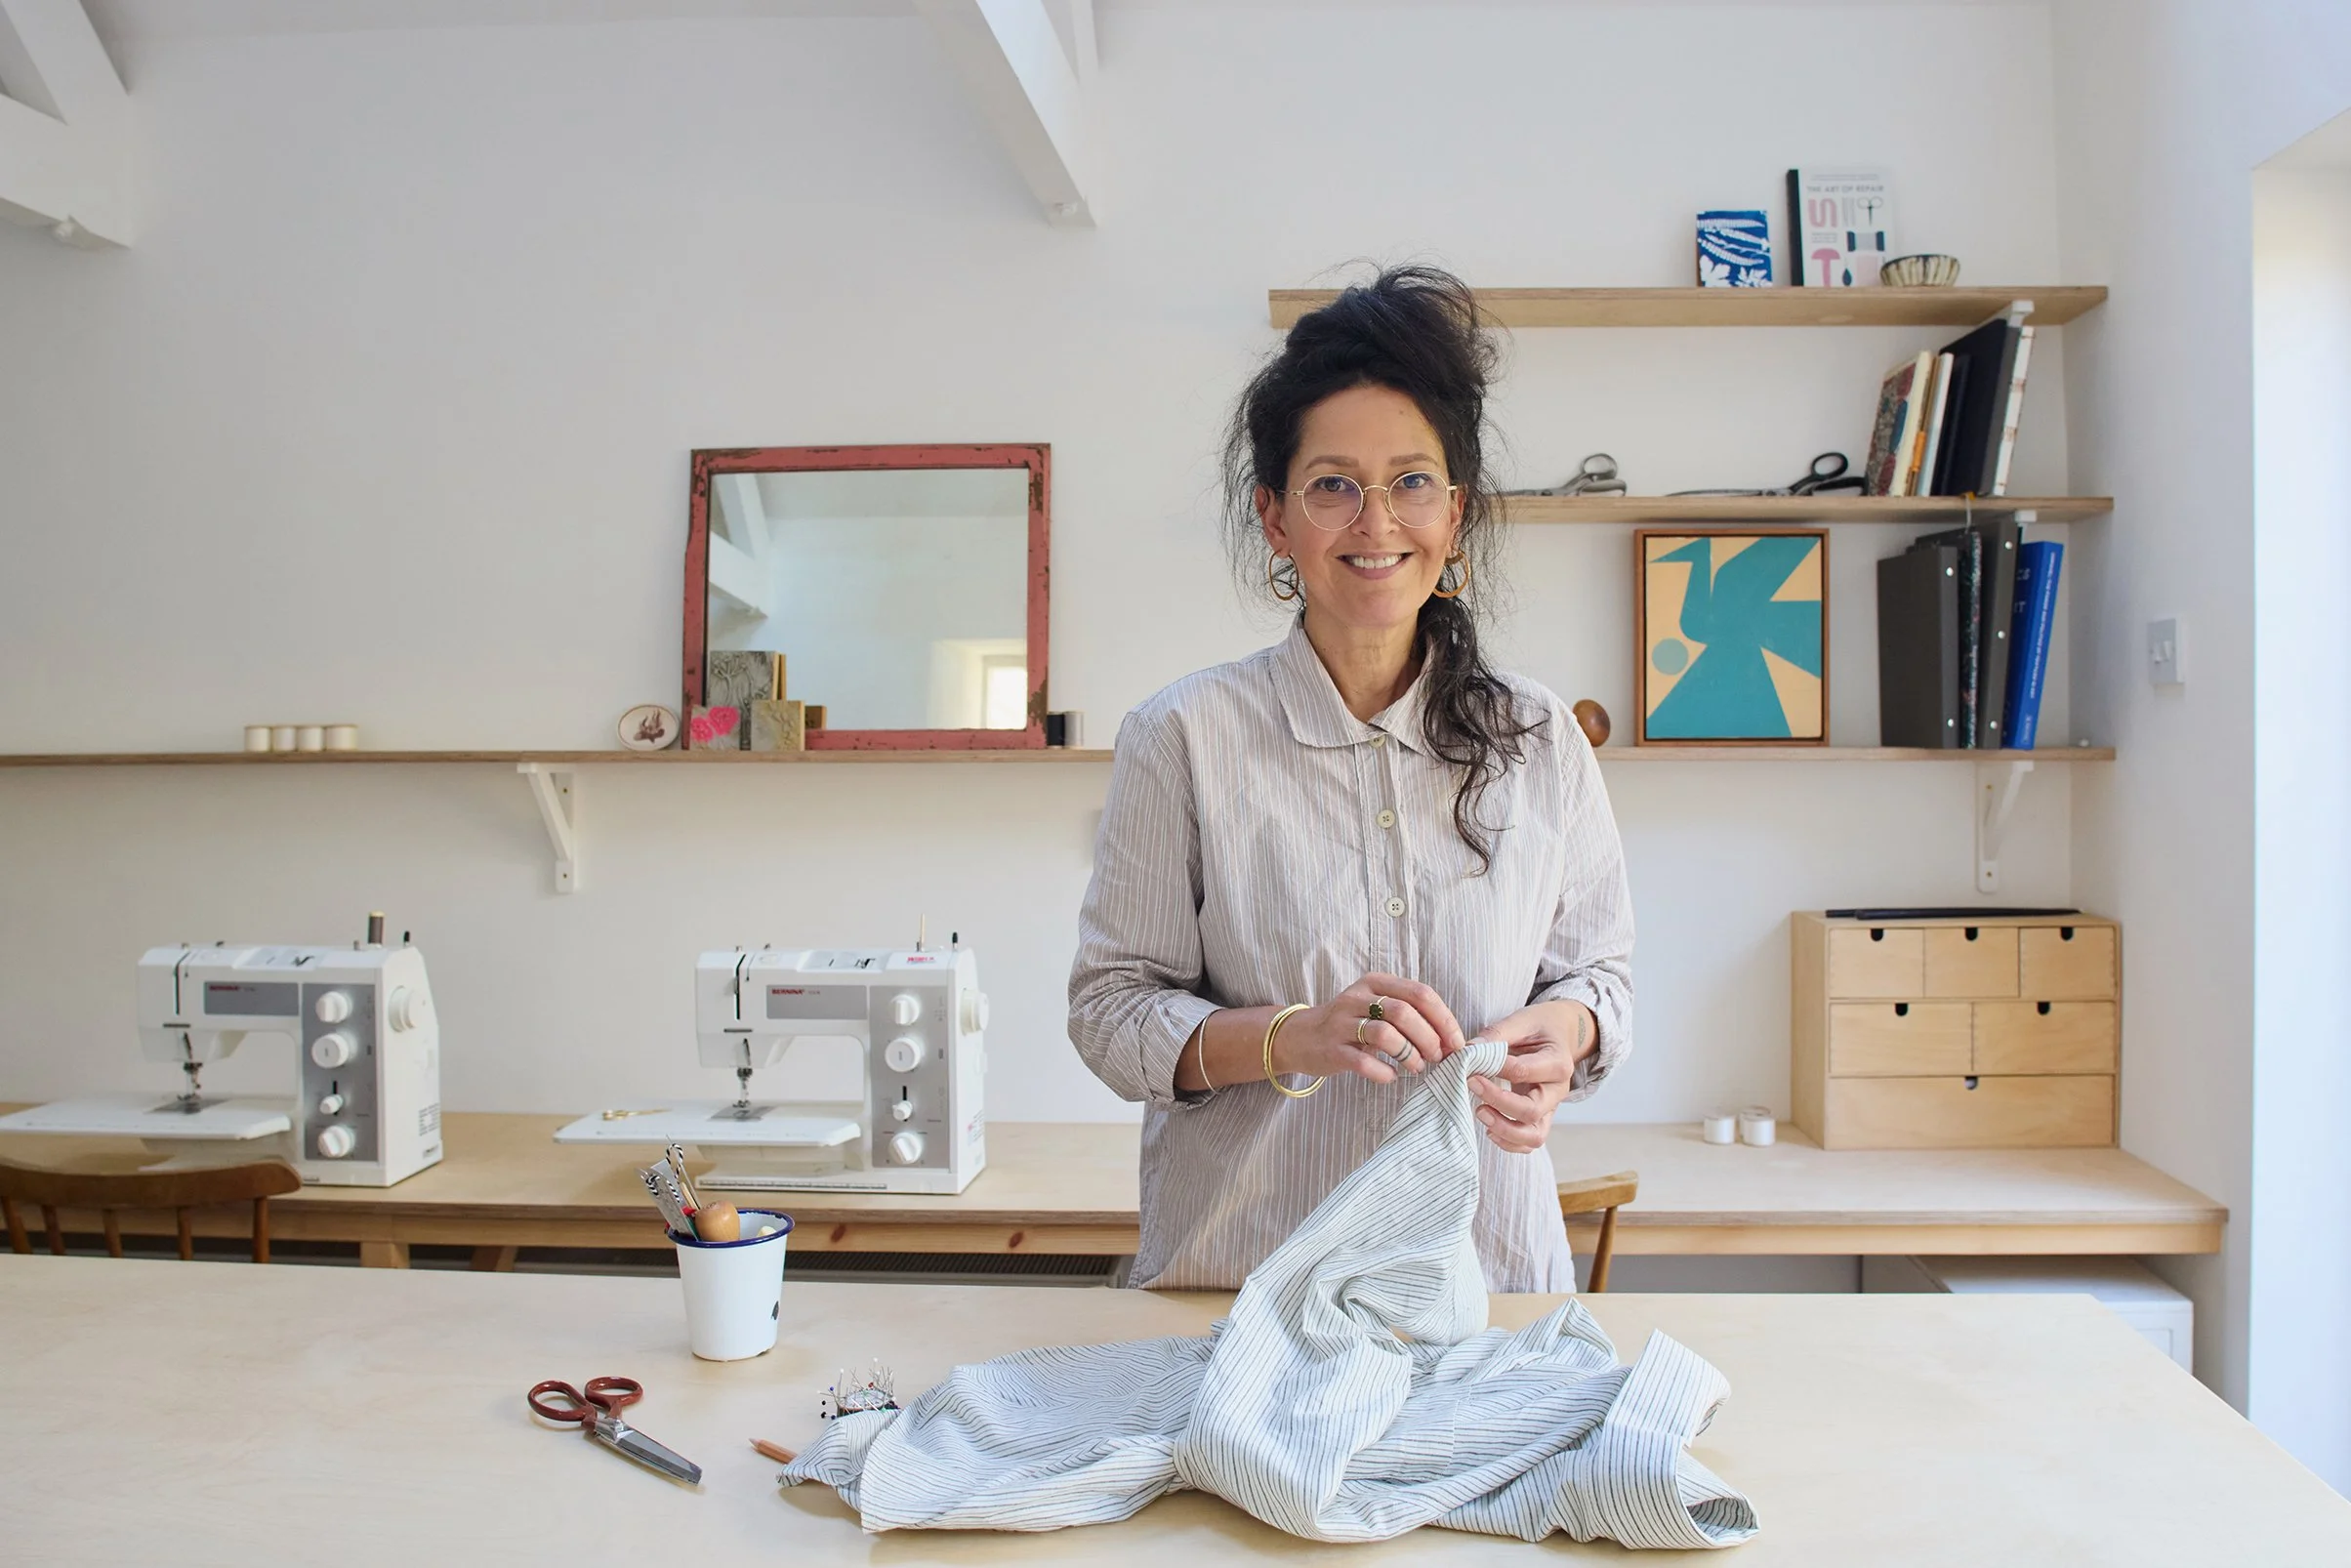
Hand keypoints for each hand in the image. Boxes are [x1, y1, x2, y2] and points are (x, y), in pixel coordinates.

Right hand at [1276, 974, 1465, 1086]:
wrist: (1300, 1037)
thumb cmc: (1350, 1025)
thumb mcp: (1377, 1008)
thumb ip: (1410, 1016)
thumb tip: (1450, 1041)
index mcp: (1376, 982)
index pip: (1420, 993)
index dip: (1444, 1019)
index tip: (1456, 1043)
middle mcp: (1357, 998)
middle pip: (1404, 1012)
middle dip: (1429, 1038)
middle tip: (1437, 1058)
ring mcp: (1341, 1022)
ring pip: (1385, 1034)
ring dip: (1409, 1055)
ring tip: (1416, 1068)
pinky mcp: (1331, 1049)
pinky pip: (1363, 1061)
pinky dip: (1383, 1072)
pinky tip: (1390, 1077)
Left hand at [1467, 1001, 1594, 1152]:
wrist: (1560, 1035)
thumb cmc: (1540, 1028)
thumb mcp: (1522, 1020)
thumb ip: (1497, 1035)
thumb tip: (1469, 1050)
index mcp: (1558, 1062)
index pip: (1524, 1072)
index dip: (1495, 1069)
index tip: (1471, 1063)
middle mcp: (1558, 1090)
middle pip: (1531, 1110)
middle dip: (1498, 1102)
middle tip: (1471, 1084)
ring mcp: (1551, 1108)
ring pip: (1534, 1135)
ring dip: (1504, 1130)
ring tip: (1480, 1112)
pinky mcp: (1541, 1118)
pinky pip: (1529, 1142)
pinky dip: (1510, 1142)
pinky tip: (1489, 1128)